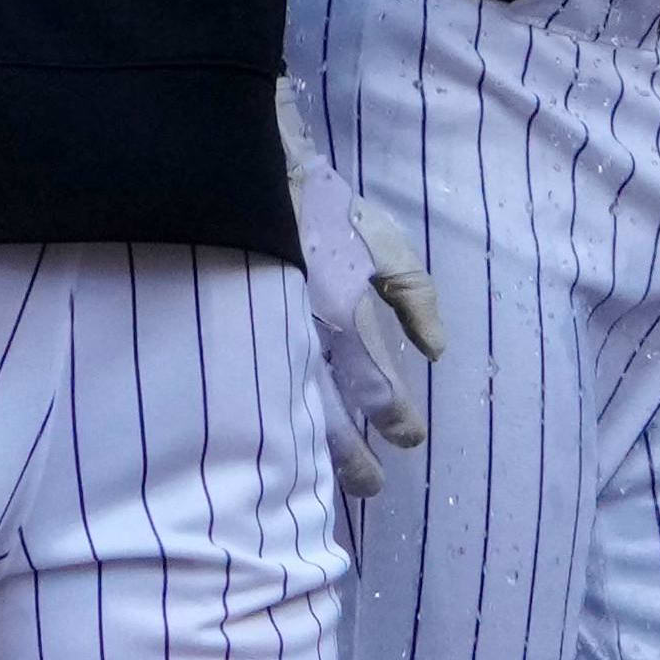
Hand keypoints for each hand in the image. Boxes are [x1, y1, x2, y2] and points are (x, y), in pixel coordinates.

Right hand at [277, 76, 445, 495]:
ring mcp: (257, 342)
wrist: (239, 174)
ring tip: (323, 481)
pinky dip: (264, 423)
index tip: (410, 438)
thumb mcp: (383, 241)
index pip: (377, 389)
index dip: (397, 419)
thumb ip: (415, 295)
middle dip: (353, 458)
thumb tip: (436, 351)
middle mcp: (300, 339)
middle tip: (373, 485)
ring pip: (285, 418)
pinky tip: (272, 444)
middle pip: (330, 420)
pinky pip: (245, 394)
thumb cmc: (320, 208)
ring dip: (310, 453)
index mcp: (344, 314)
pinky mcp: (223, 339)